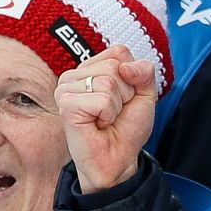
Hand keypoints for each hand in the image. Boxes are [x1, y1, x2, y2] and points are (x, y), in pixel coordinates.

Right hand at [57, 47, 160, 191]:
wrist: (119, 159)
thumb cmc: (126, 127)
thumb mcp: (145, 93)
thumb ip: (144, 71)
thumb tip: (125, 67)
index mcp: (89, 68)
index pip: (119, 51)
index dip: (132, 77)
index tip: (124, 98)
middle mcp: (74, 75)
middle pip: (114, 65)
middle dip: (126, 92)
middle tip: (114, 112)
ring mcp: (66, 89)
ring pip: (109, 82)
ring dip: (117, 106)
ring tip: (105, 119)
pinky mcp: (66, 105)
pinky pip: (102, 99)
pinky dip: (108, 115)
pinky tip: (98, 125)